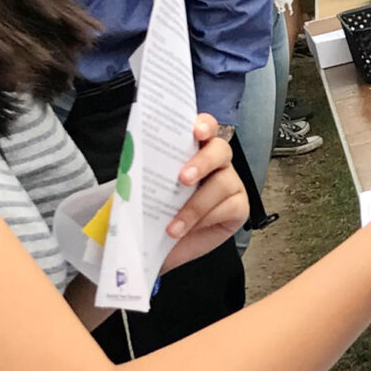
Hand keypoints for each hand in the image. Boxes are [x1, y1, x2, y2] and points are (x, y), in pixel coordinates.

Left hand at [158, 116, 247, 272]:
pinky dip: (205, 220)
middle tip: (183, 178)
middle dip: (202, 161)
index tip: (196, 131)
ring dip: (196, 204)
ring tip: (175, 224)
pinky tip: (186, 229)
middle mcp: (216, 162)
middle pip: (220, 149)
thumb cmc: (159, 213)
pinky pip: (229, 207)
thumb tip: (131, 175)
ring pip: (223, 182)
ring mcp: (230, 183)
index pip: (205, 127)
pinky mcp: (238, 206)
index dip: (204, 124)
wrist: (166, 246)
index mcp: (193, 149)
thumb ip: (146, 179)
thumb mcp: (146, 194)